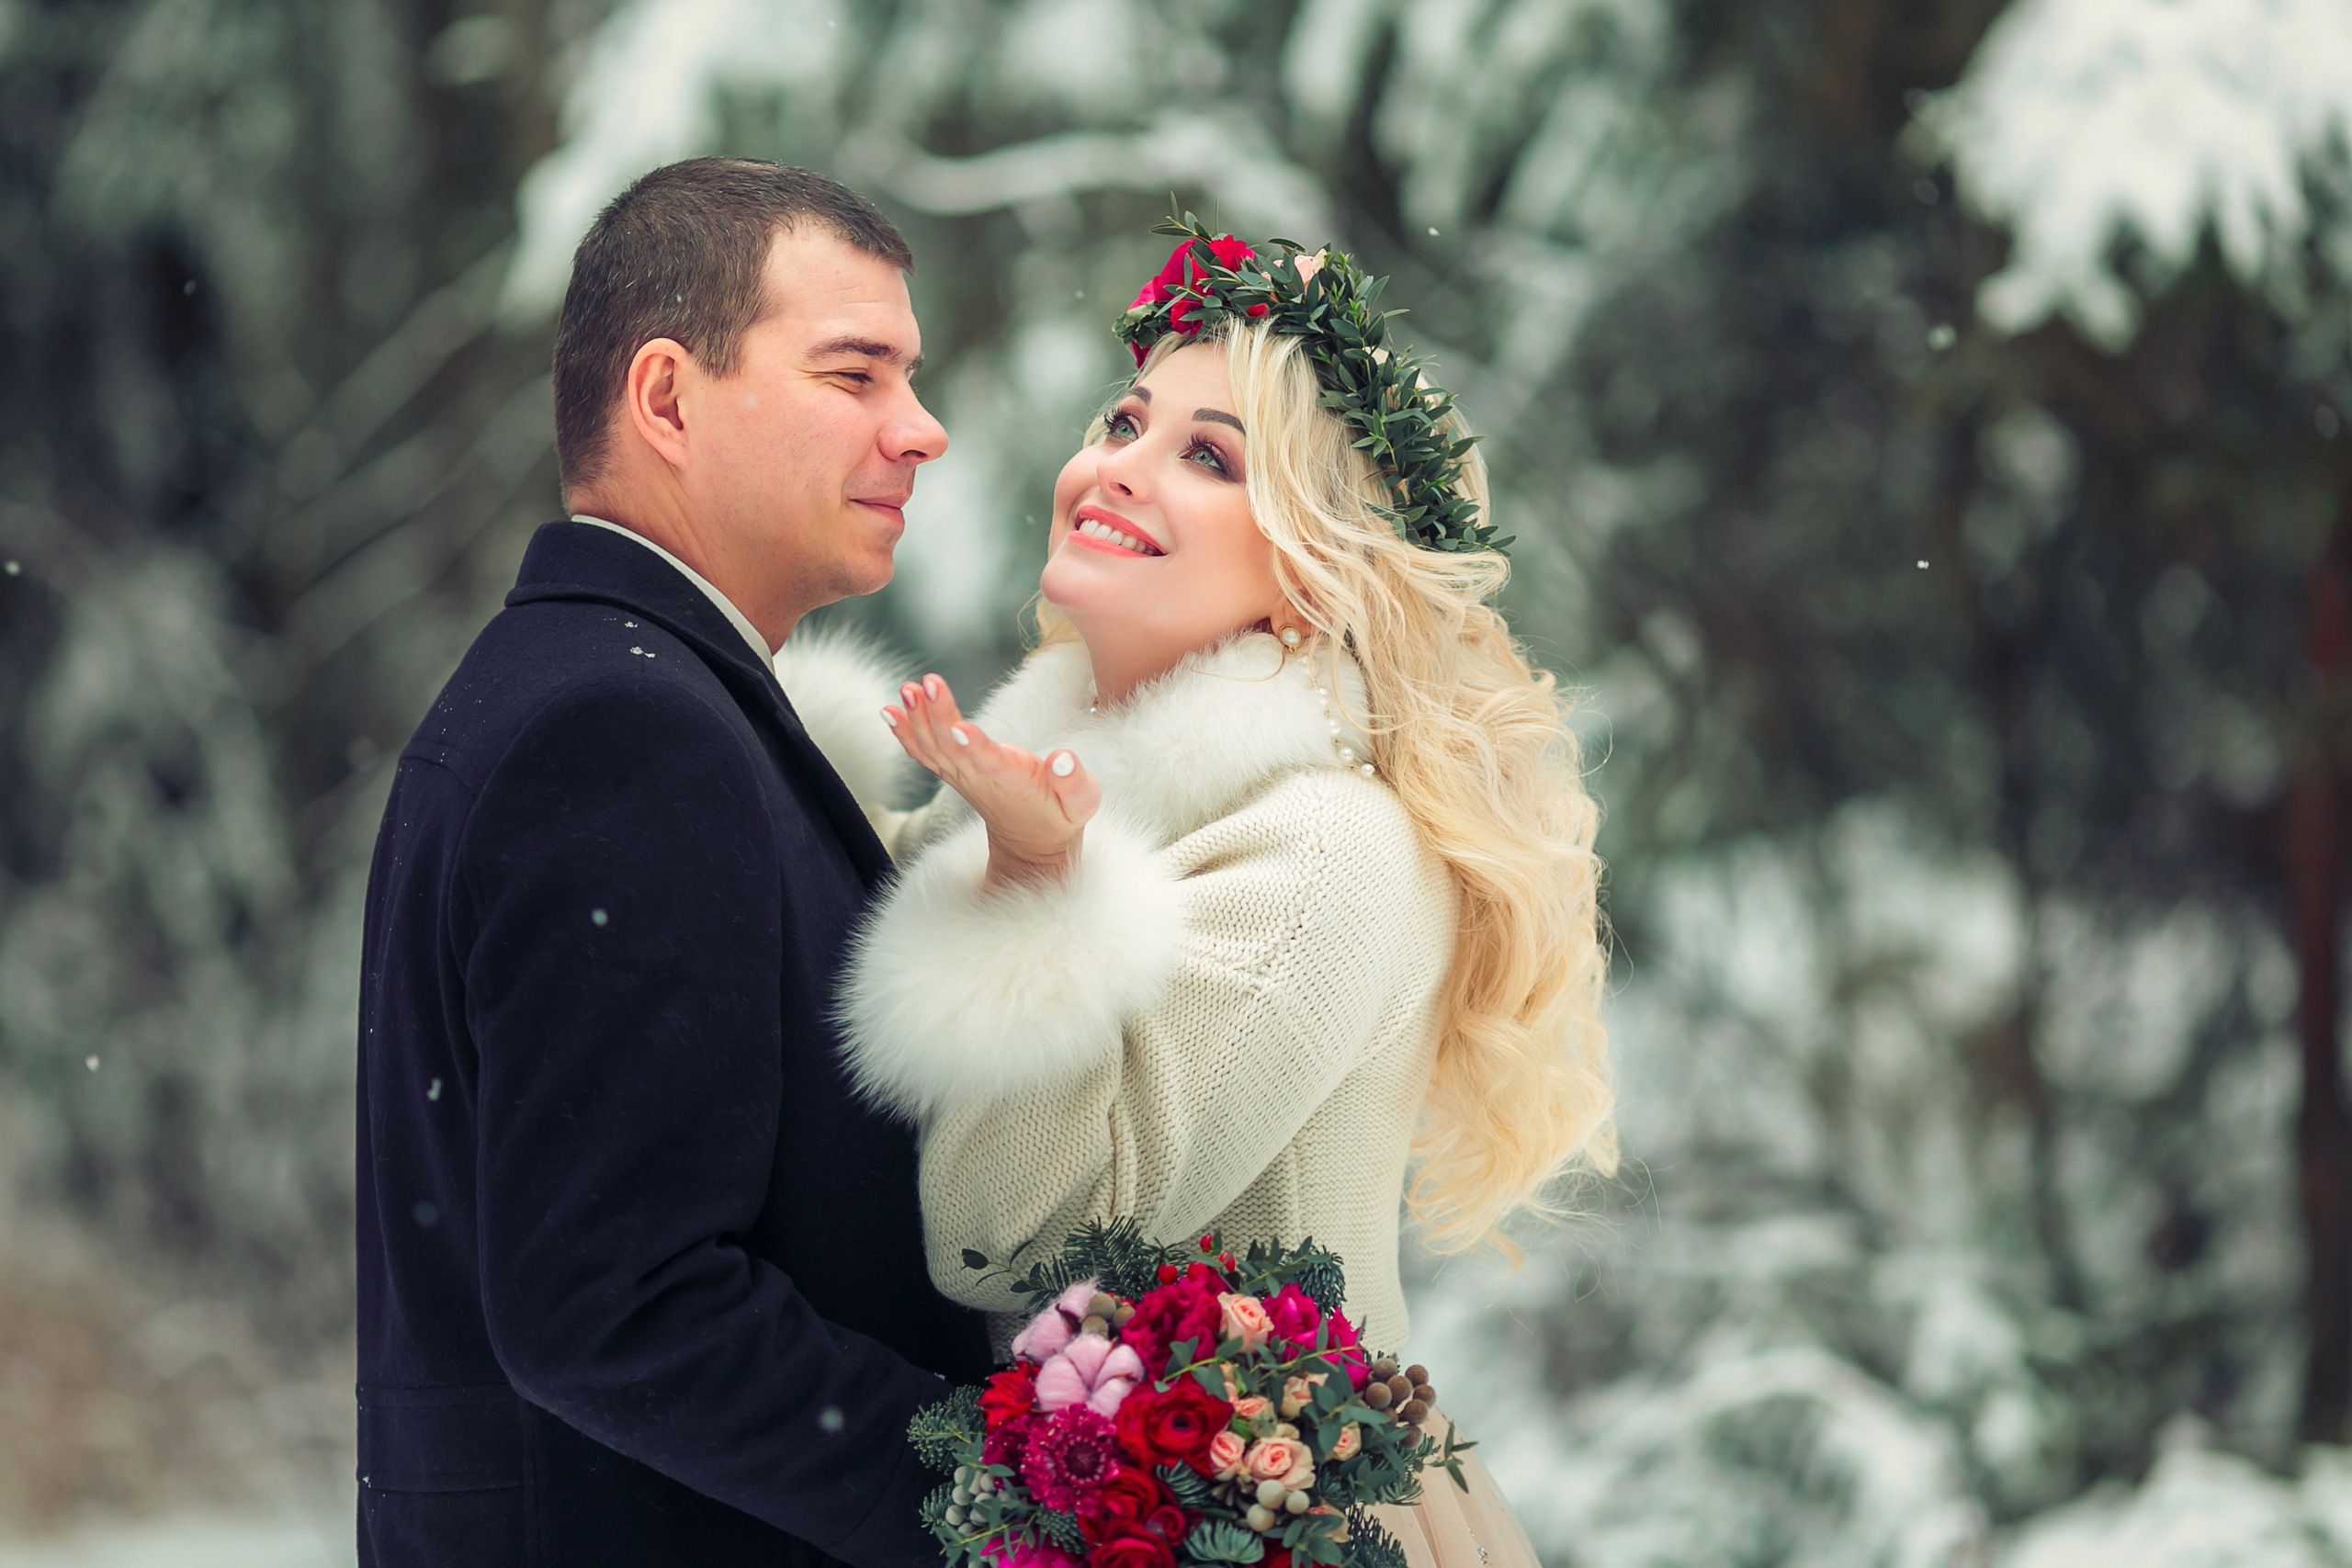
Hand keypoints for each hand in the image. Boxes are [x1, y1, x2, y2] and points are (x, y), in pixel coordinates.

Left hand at [884, 674, 1100, 888]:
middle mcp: (980, 779)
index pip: (990, 763)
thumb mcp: (1082, 803)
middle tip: (928, 683)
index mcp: (1013, 781)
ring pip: (934, 748)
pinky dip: (904, 733)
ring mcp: (962, 777)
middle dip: (939, 715)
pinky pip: (924, 754)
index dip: (973, 746)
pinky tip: (890, 711)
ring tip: (908, 689)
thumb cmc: (1060, 815)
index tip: (958, 727)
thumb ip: (1075, 783)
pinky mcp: (953, 773)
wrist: (1031, 841)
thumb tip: (1064, 759)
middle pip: (953, 748)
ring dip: (917, 719)